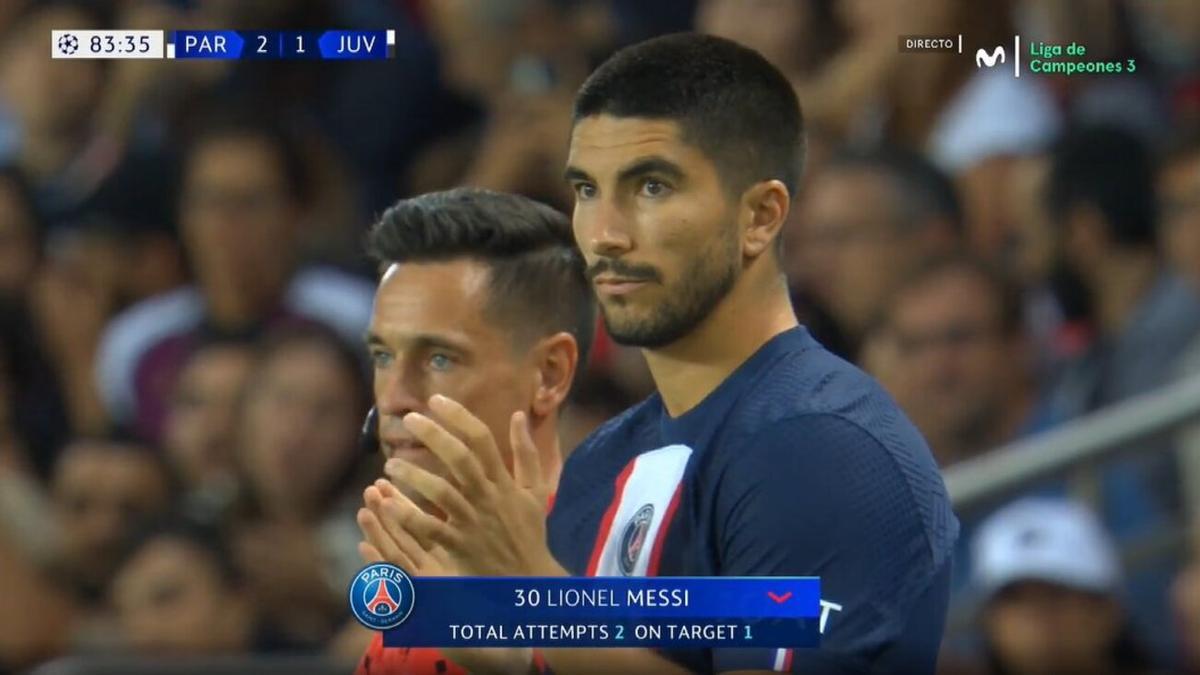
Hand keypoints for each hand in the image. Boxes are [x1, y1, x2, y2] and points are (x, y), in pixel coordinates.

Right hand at [359, 478, 536, 674]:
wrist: (501, 644)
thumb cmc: (490, 607)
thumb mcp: (475, 570)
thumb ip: (466, 544)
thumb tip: (468, 510)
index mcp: (440, 563)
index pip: (417, 529)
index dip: (400, 507)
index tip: (386, 483)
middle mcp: (427, 575)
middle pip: (402, 538)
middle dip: (384, 514)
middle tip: (371, 487)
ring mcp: (422, 591)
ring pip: (396, 557)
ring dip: (377, 535)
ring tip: (362, 510)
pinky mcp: (422, 608)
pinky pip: (400, 585)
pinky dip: (380, 567)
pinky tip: (365, 549)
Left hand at [383, 395, 562, 577]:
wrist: (526, 577)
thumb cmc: (528, 530)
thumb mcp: (536, 490)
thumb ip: (526, 453)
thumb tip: (519, 415)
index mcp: (504, 481)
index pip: (482, 440)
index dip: (459, 417)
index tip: (437, 400)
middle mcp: (488, 497)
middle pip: (460, 459)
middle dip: (435, 436)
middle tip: (411, 419)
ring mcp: (472, 522)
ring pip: (442, 493)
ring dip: (415, 476)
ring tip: (390, 463)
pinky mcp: (459, 545)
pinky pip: (431, 529)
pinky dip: (409, 516)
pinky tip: (388, 503)